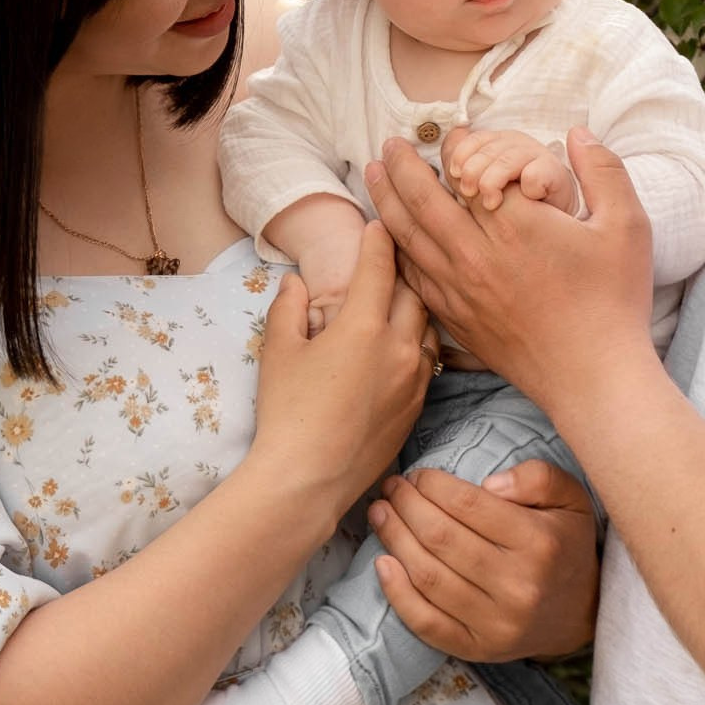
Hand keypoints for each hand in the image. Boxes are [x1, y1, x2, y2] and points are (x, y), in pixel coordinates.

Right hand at [251, 219, 435, 516]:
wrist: (307, 480)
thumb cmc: (287, 412)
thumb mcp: (278, 350)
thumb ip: (288, 307)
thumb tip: (296, 282)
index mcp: (364, 326)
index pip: (380, 266)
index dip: (378, 239)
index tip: (378, 223)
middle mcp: (399, 347)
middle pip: (414, 292)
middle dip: (404, 270)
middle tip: (394, 256)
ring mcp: (414, 379)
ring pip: (427, 327)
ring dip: (416, 308)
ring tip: (402, 298)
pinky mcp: (418, 406)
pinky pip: (427, 361)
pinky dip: (417, 343)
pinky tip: (402, 344)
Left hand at [364, 128, 653, 417]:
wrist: (593, 377)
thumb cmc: (614, 301)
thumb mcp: (627, 226)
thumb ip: (604, 171)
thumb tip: (580, 132)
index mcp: (516, 224)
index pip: (471, 171)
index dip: (458, 147)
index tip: (451, 132)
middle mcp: (478, 253)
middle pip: (424, 200)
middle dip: (402, 167)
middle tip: (389, 145)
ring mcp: (462, 289)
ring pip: (409, 237)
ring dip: (387, 201)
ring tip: (373, 176)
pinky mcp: (457, 318)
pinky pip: (414, 276)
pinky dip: (396, 250)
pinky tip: (389, 237)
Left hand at [370, 460, 598, 660]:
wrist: (581, 613)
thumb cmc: (565, 546)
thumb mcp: (572, 498)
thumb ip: (538, 478)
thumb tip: (490, 484)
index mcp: (539, 543)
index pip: (469, 505)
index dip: (433, 485)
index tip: (418, 475)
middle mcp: (518, 586)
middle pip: (441, 539)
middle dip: (407, 506)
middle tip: (392, 488)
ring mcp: (496, 623)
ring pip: (429, 577)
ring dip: (394, 540)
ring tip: (380, 514)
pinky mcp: (478, 648)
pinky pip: (427, 623)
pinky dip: (398, 594)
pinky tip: (383, 564)